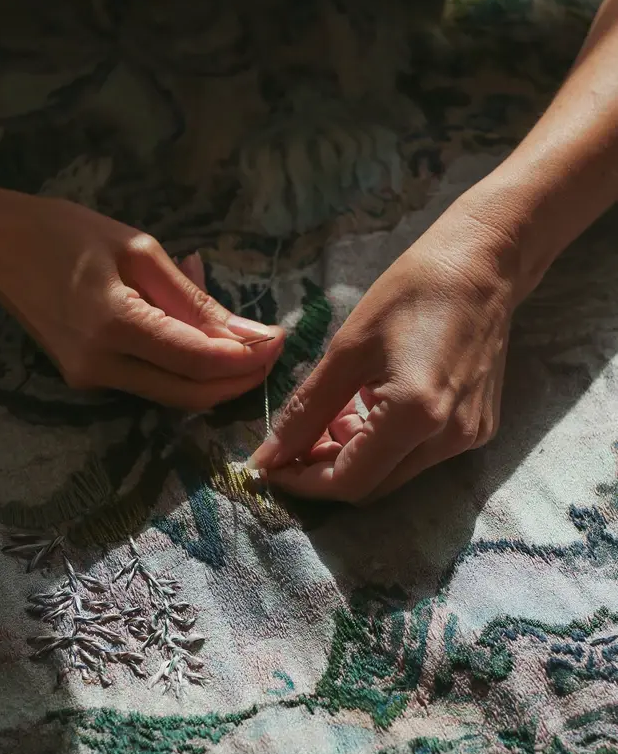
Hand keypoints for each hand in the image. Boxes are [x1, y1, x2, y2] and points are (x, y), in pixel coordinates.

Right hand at [0, 188, 283, 408]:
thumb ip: (195, 300)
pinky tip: (196, 336)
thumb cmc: (67, 232)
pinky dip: (184, 368)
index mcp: (115, 324)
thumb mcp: (139, 250)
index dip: (247, 357)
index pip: (199, 359)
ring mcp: (91, 380)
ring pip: (174, 396)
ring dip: (216, 378)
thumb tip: (250, 334)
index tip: (279, 339)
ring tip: (241, 340)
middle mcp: (101, 365)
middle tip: (270, 349)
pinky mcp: (87, 382)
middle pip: (192, 394)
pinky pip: (152, 384)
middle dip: (240, 379)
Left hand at [250, 197, 519, 501]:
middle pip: (371, 487)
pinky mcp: (478, 431)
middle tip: (295, 441)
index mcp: (415, 416)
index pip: (348, 481)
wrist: (483, 266)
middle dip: (325, 471)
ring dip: (353, 457)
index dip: (303, 482)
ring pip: (393, 475)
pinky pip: (418, 457)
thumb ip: (307, 410)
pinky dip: (384, 446)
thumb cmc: (412, 293)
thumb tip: (270, 456)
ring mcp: (468, 439)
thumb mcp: (347, 349)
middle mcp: (448, 439)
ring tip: (336, 414)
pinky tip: (370, 409)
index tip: (270, 466)